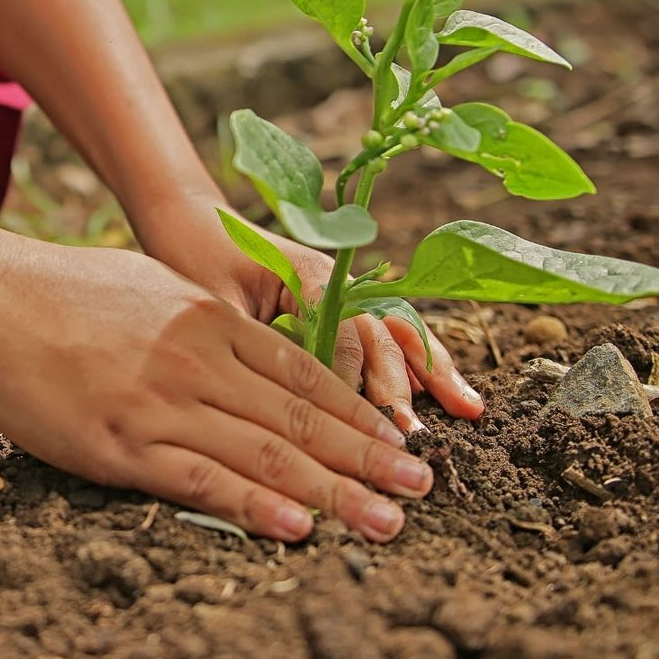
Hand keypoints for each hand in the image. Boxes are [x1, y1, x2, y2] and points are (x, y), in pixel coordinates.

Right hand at [0, 237, 433, 542]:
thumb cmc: (66, 289)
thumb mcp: (151, 287)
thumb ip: (203, 321)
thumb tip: (242, 351)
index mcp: (208, 318)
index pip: (302, 373)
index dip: (357, 410)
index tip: (397, 439)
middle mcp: (198, 359)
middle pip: (299, 417)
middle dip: (367, 455)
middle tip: (421, 487)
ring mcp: (160, 401)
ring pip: (264, 453)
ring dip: (334, 490)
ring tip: (387, 519)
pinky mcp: (119, 443)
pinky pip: (199, 479)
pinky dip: (254, 507)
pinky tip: (298, 527)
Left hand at [131, 193, 484, 433]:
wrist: (190, 220)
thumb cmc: (195, 259)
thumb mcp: (216, 303)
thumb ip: (255, 343)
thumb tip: (282, 401)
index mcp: (307, 275)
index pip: (343, 336)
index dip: (352, 385)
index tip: (361, 431)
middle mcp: (335, 280)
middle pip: (379, 335)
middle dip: (400, 387)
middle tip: (415, 438)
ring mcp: (341, 290)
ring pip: (395, 332)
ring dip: (428, 371)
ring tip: (468, 408)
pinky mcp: (337, 303)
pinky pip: (383, 333)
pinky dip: (415, 360)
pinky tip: (445, 389)